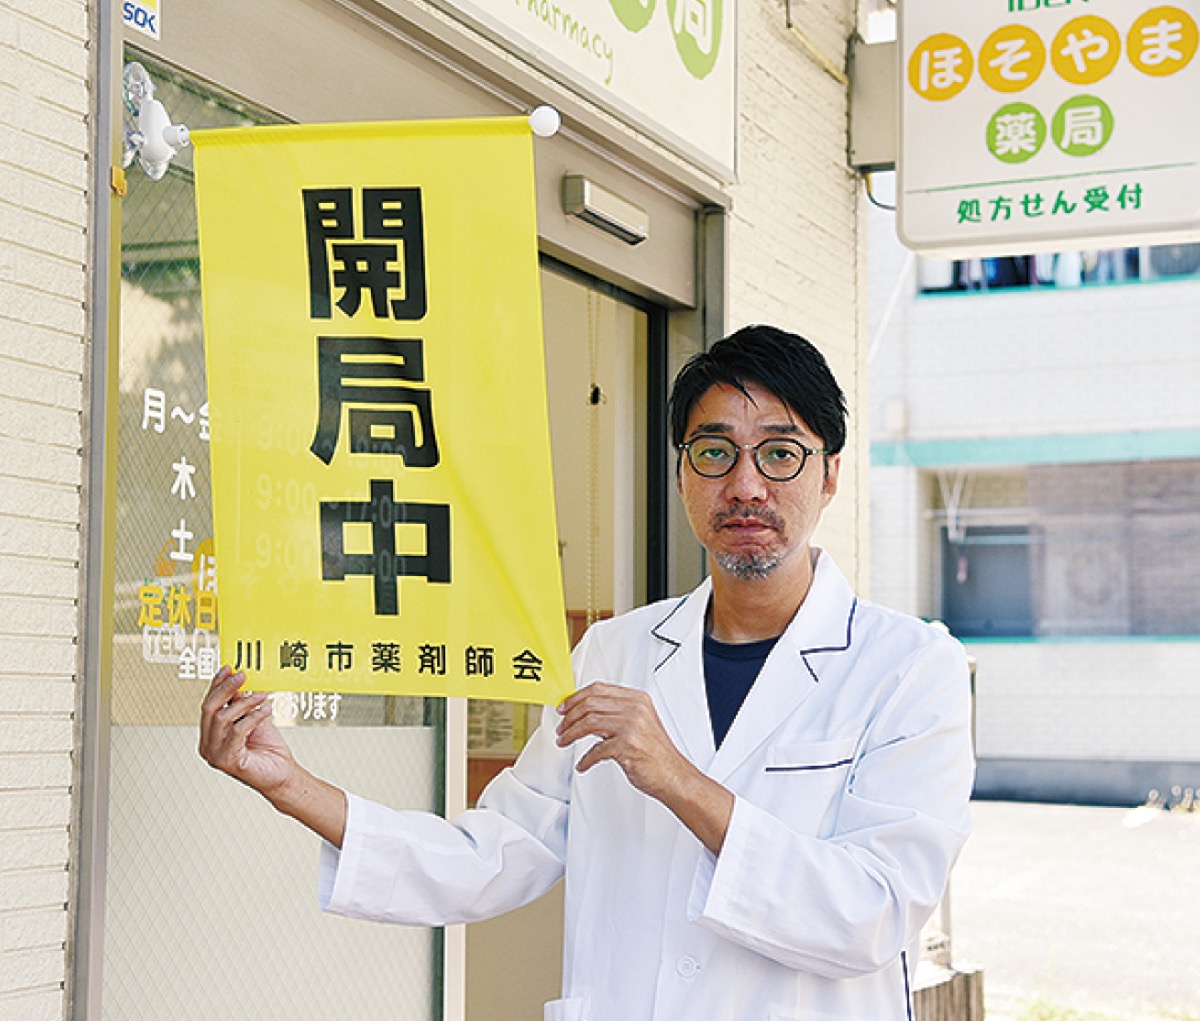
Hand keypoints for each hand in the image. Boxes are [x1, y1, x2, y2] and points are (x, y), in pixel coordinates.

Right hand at [199, 666, 294, 796]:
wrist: (282, 773)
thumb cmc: (268, 749)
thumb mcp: (253, 719)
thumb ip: (241, 704)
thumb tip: (238, 683)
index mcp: (210, 735)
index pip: (208, 705)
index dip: (217, 685)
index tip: (229, 668)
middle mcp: (208, 745)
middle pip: (209, 709)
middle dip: (226, 688)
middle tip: (242, 675)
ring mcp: (215, 755)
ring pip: (222, 718)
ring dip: (244, 702)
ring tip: (262, 695)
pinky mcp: (228, 761)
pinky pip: (237, 731)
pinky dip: (253, 717)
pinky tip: (266, 710)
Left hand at [555, 682, 733, 853]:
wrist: (674, 775)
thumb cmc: (656, 753)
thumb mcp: (639, 723)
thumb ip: (616, 713)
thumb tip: (586, 712)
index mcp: (637, 699)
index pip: (598, 689)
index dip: (576, 698)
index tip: (564, 707)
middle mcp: (635, 709)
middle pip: (590, 703)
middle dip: (569, 716)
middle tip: (561, 727)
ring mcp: (632, 726)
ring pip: (589, 722)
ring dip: (571, 734)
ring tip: (564, 741)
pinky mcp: (628, 746)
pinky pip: (596, 750)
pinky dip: (585, 759)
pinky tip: (583, 764)